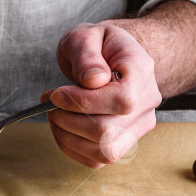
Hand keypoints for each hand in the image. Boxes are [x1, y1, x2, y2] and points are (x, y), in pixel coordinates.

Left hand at [42, 22, 161, 167]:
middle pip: (107, 131)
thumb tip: (93, 80)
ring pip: (103, 151)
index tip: (56, 94)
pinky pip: (98, 159)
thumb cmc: (98, 45)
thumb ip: (87, 54)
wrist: (111, 56)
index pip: (122, 101)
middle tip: (49, 102)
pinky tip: (62, 127)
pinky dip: (72, 147)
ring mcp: (138, 126)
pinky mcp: (124, 141)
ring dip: (67, 137)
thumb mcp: (87, 36)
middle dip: (67, 120)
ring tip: (53, 114)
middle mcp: (146, 103)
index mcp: (141, 72)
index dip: (83, 103)